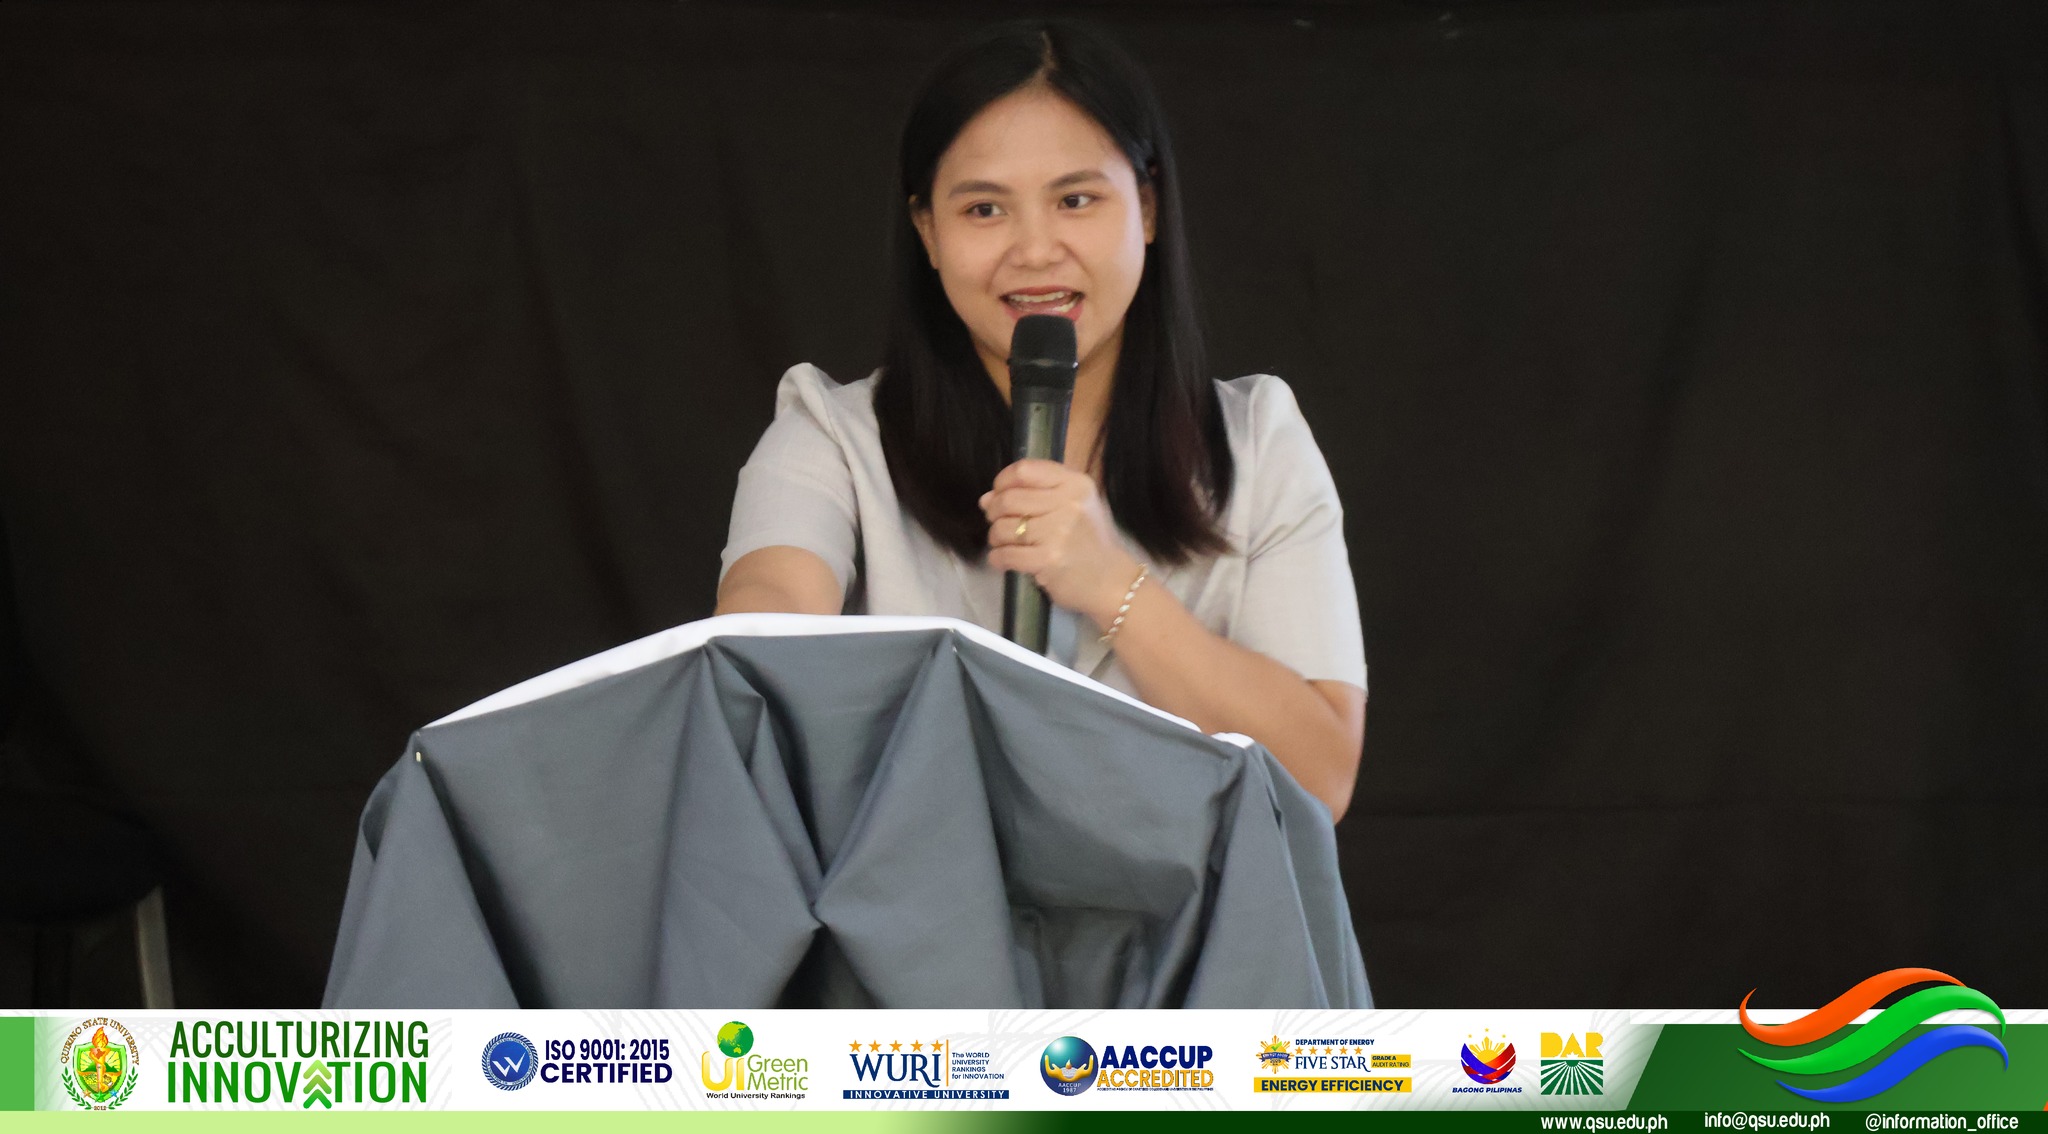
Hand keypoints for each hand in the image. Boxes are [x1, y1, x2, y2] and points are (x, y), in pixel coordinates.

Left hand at [981, 459, 1141, 626]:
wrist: (1112, 581)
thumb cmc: (1091, 541)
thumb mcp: (1075, 505)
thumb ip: (1035, 494)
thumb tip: (987, 498)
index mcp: (1075, 484)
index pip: (1025, 470)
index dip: (1003, 482)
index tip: (1000, 494)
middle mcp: (1068, 503)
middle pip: (1008, 499)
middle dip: (994, 512)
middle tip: (998, 523)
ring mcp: (1058, 532)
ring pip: (1003, 527)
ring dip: (996, 538)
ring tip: (1005, 544)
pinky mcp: (1048, 559)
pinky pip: (1006, 554)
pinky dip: (998, 558)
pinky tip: (1004, 561)